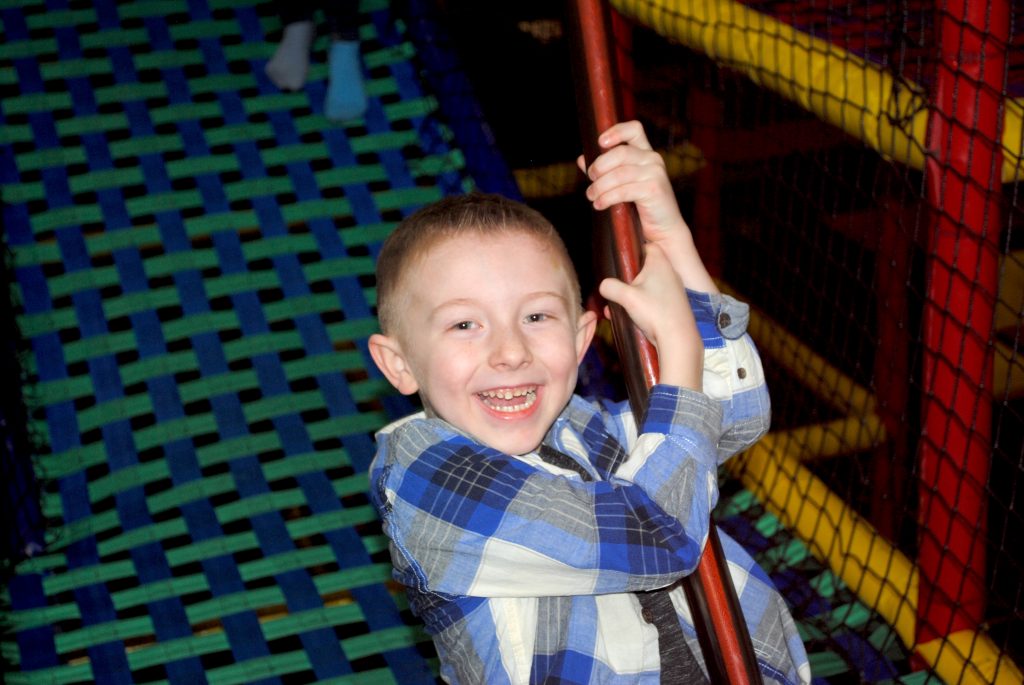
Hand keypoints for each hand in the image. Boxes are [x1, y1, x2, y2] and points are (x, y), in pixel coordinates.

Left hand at [578, 121, 688, 244]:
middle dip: (600, 166)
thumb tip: (581, 159)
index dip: (616, 131)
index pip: (634, 129)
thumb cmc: (640, 207)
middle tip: (590, 179)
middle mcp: (652, 159)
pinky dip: (607, 198)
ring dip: (600, 186)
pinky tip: (599, 205)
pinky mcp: (654, 189)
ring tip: (592, 196)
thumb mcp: (621, 184)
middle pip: (620, 152)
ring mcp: (655, 173)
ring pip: (619, 174)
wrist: (662, 230)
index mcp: (645, 153)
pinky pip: (624, 190)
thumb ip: (604, 171)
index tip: (600, 142)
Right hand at [598, 242, 703, 389]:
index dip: (634, 249)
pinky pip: (652, 298)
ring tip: (616, 305)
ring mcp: (671, 289)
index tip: (620, 259)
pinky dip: (639, 305)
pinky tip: (626, 316)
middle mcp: (668, 272)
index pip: (648, 245)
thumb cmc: (655, 311)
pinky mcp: (671, 304)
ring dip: (631, 294)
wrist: (677, 338)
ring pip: (646, 285)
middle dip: (627, 277)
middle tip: (615, 285)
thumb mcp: (627, 297)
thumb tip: (603, 285)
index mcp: (660, 263)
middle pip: (644, 267)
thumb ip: (611, 287)